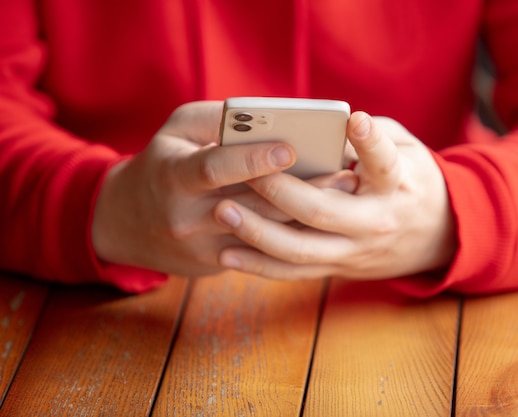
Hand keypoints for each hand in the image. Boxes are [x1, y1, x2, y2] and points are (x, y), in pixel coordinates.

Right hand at [91, 101, 353, 276]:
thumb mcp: (175, 131)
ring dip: (308, 216)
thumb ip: (215, 118)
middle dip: (302, 190)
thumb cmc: (161, 164)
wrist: (126, 224)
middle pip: (253, 206)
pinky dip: (294, 234)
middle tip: (345, 175)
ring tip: (345, 197)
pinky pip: (262, 252)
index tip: (291, 149)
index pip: (215, 169)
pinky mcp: (217, 264)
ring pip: (265, 234)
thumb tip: (268, 117)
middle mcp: (186, 218)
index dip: (252, 160)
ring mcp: (203, 248)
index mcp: (173, 177)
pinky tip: (323, 220)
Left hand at [215, 111, 456, 279]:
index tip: (355, 120)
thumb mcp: (406, 149)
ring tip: (223, 212)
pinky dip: (259, 266)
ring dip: (258, 233)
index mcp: (398, 183)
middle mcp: (376, 222)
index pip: (385, 162)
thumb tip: (321, 129)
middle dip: (280, 191)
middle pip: (323, 212)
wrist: (439, 235)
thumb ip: (370, 136)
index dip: (370, 143)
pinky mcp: (340, 267)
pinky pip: (295, 272)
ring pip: (301, 250)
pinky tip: (227, 255)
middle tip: (247, 171)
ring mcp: (356, 250)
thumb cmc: (413, 179)